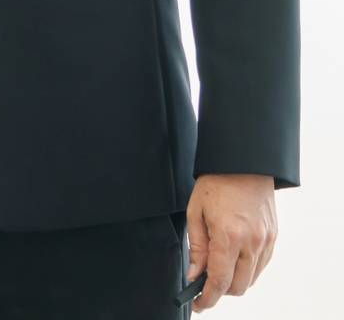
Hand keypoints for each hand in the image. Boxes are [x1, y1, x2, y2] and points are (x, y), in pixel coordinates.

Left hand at [184, 173, 276, 311]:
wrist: (244, 164)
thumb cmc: (215, 184)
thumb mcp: (195, 213)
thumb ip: (196, 247)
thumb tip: (194, 274)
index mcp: (228, 236)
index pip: (219, 280)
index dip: (207, 297)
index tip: (198, 304)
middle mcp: (251, 242)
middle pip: (238, 286)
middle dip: (220, 291)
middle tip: (204, 284)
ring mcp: (265, 241)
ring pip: (251, 278)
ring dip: (234, 281)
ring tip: (217, 267)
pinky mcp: (273, 237)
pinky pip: (261, 265)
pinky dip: (247, 269)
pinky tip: (233, 259)